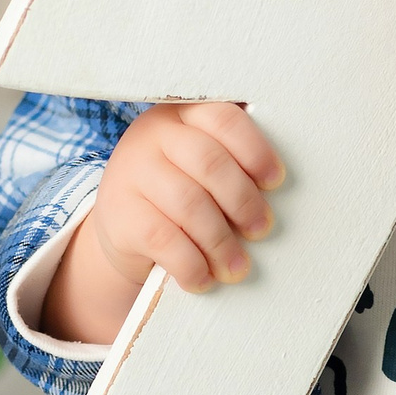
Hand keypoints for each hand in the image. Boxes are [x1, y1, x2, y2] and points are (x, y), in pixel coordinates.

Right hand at [42, 102, 283, 343]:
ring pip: (189, 204)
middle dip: (243, 201)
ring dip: (221, 242)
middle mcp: (152, 135)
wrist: (121, 229)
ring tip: (237, 267)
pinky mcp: (119, 215)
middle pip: (209, 162)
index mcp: (181, 115)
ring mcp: (131, 173)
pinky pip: (165, 240)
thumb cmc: (177, 195)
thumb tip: (274, 198)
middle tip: (261, 229)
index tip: (275, 182)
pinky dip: (191, 265)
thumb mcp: (197, 167)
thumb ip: (229, 165)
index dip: (255, 150)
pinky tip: (203, 279)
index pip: (223, 118)